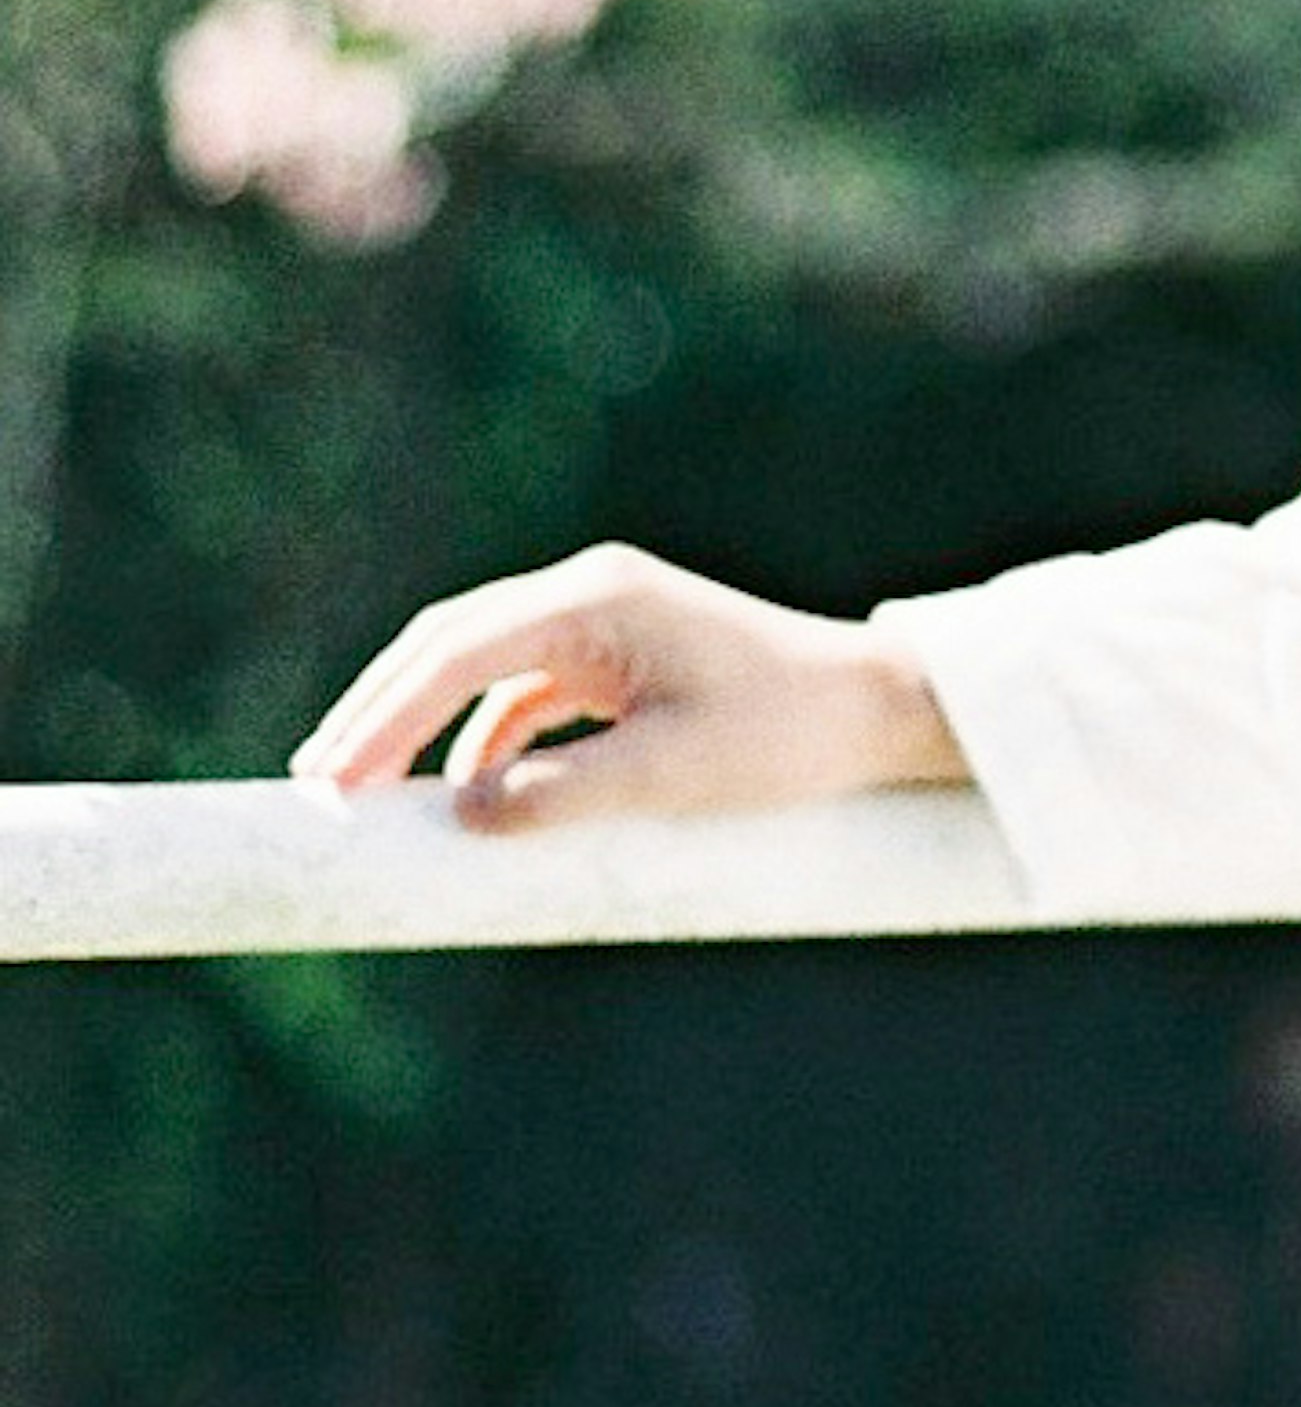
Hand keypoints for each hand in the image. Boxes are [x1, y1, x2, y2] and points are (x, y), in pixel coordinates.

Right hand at [289, 544, 965, 830]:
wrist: (875, 709)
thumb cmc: (786, 733)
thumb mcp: (672, 774)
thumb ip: (564, 792)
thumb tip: (464, 811)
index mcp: (597, 600)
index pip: (458, 651)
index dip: (385, 715)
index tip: (333, 779)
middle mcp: (590, 596)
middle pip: (453, 647)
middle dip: (382, 713)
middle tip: (319, 784)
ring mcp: (605, 626)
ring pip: (485, 672)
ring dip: (426, 727)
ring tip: (366, 792)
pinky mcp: (622, 662)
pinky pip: (530, 696)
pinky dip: (488, 738)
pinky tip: (462, 794)